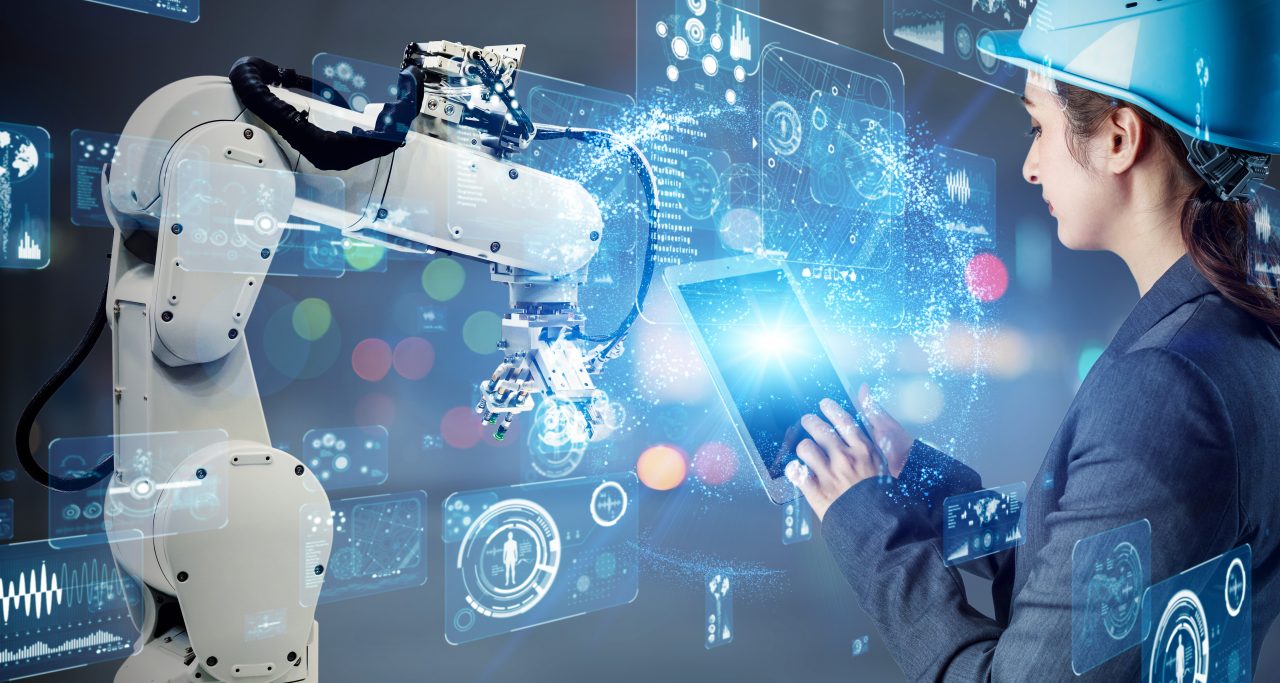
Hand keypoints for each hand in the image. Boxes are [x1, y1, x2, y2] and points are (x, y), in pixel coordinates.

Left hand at [784, 385, 912, 520]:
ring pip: (805, 448)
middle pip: (819, 429)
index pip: (843, 421)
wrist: (877, 525)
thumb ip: (872, 435)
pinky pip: (796, 472)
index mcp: (864, 450)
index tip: (824, 404)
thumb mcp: (882, 462)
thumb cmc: (881, 495)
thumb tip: (867, 398)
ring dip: (803, 448)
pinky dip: (794, 470)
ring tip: (805, 450)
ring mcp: (830, 474)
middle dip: (810, 422)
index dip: (831, 409)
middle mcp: (845, 458)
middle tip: (807, 421)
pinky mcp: (817, 491)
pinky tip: (797, 470)